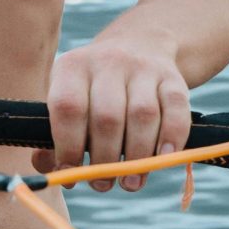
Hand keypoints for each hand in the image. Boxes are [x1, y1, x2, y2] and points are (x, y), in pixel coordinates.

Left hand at [35, 37, 190, 192]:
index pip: (68, 108)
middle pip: (107, 117)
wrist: (139, 44)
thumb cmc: (94, 89)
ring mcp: (143, 68)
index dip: (68, 147)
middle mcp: (107, 61)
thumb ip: (53, 137)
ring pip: (143, 116)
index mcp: (72, 67)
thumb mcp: (69, 99)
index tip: (71, 174)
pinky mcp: (172, 78)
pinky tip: (163, 159)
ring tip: (129, 183)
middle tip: (102, 184)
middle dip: (104, 159)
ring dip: (136, 157)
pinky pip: (176, 111)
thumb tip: (53, 172)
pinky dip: (171, 139)